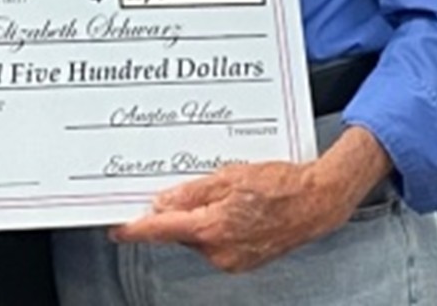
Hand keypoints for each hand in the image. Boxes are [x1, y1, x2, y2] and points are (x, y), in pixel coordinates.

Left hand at [110, 127, 390, 272]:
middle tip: (190, 187)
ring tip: (226, 191)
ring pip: (199, 235)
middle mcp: (220, 250)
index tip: (117, 228)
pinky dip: (217, 224)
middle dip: (179, 211)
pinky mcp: (244, 260)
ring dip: (201, 216)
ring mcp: (233, 259)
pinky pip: (217, 241)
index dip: (136, 229)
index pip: (162, 231)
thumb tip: (163, 203)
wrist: (319, 201)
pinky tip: (235, 205)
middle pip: (181, 231)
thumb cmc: (282, 185)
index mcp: (212, 228)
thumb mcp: (230, 176)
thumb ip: (192, 191)